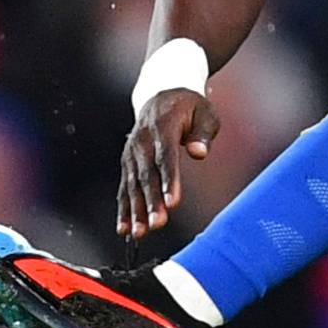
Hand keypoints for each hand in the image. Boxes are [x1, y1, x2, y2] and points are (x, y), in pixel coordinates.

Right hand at [119, 89, 220, 238]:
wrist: (160, 95)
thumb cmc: (187, 107)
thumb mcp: (204, 111)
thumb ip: (203, 132)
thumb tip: (199, 151)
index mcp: (163, 126)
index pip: (166, 156)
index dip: (169, 180)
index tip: (173, 202)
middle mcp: (142, 140)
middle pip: (147, 175)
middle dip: (152, 201)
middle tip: (158, 223)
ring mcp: (132, 152)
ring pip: (133, 184)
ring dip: (136, 210)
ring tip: (140, 232)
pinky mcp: (127, 162)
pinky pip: (124, 187)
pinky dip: (123, 208)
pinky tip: (125, 227)